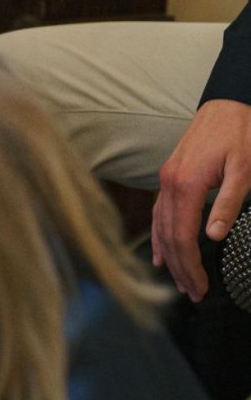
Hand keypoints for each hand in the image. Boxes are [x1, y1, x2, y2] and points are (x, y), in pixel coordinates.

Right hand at [153, 98, 250, 299]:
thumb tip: (212, 236)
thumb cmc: (240, 135)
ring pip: (160, 225)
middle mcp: (169, 183)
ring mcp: (166, 178)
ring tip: (180, 281)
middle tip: (194, 294)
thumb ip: (227, 203)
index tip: (201, 288)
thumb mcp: (244, 170)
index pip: (183, 236)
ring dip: (169, 255)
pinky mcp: (170, 175)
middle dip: (180, 268)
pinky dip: (158, 234)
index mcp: (185, 184)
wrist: (228, 105)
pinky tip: (160, 251)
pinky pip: (158, 211)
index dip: (191, 265)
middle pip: (168, 235)